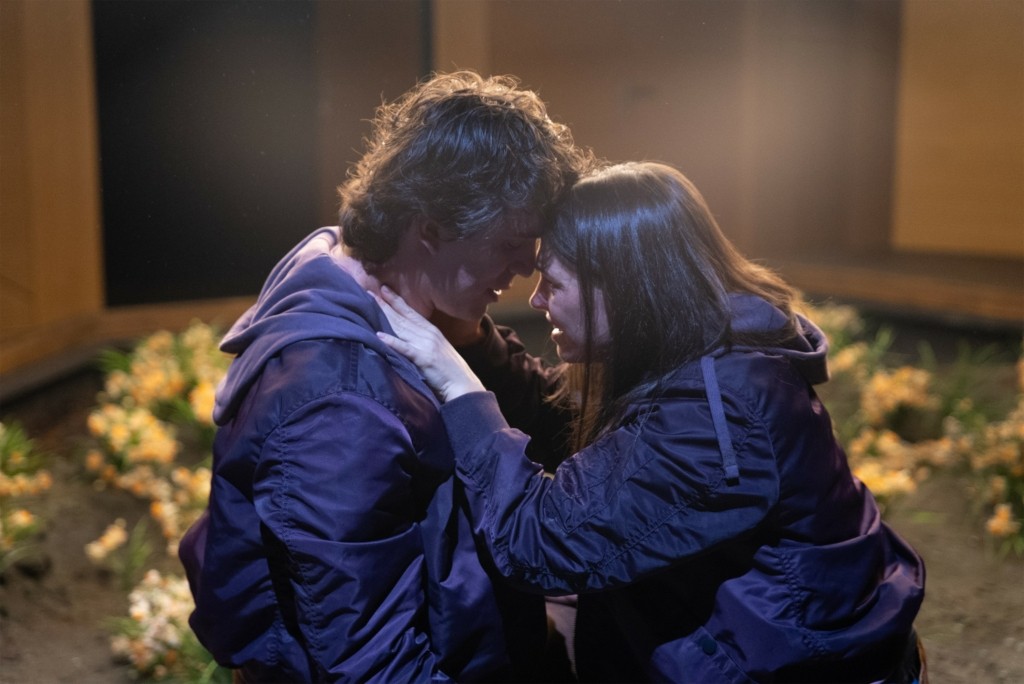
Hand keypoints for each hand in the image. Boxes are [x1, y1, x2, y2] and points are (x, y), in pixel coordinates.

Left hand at [375, 286, 485, 401]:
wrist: (463, 386)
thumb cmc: (450, 371)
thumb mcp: (438, 350)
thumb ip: (424, 341)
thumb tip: (409, 336)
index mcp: (432, 332)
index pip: (411, 312)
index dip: (396, 300)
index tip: (383, 288)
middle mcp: (429, 334)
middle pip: (403, 317)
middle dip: (385, 304)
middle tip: (369, 291)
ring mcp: (426, 345)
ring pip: (401, 327)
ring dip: (385, 315)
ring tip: (370, 304)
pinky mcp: (424, 359)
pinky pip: (405, 349)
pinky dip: (392, 342)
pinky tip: (379, 335)